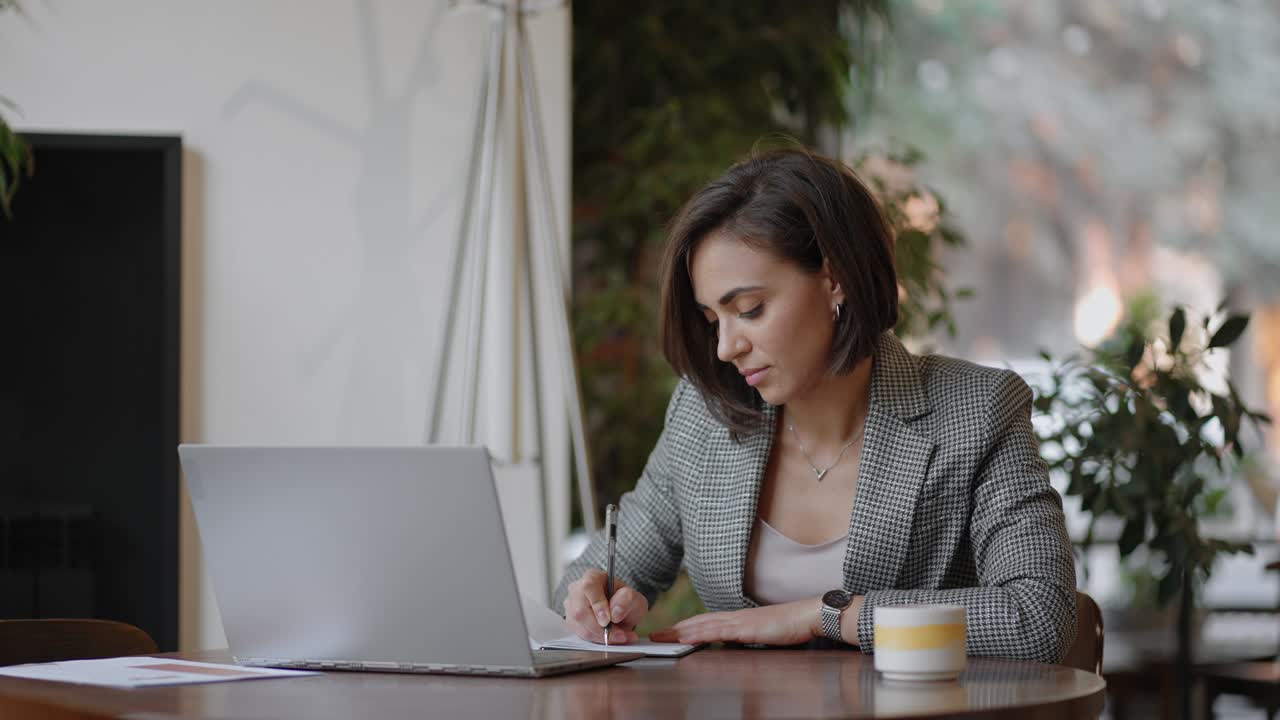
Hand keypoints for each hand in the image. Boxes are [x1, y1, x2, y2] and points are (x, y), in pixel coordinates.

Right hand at [563, 568, 646, 644]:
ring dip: (602, 637)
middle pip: (580, 611)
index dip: (597, 605)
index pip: (588, 587)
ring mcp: (571, 607)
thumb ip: (627, 600)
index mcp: (592, 577)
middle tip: (620, 635)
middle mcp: (577, 590)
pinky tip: (612, 639)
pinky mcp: (571, 622)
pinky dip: (598, 640)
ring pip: (580, 626)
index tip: (608, 620)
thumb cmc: (625, 602)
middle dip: (601, 628)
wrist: (621, 613)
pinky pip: (581, 635)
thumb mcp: (634, 598)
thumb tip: (615, 612)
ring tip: (622, 637)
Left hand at [649, 597, 820, 645]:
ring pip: (702, 625)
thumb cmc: (787, 627)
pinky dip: (699, 634)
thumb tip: (727, 645)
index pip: (703, 622)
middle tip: (654, 635)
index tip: (666, 632)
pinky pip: (718, 632)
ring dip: (680, 631)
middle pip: (696, 622)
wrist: (805, 616)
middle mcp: (732, 617)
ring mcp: (738, 621)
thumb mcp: (758, 635)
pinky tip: (687, 638)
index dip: (683, 627)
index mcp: (735, 619)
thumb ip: (741, 639)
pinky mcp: (745, 628)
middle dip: (674, 629)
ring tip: (662, 637)